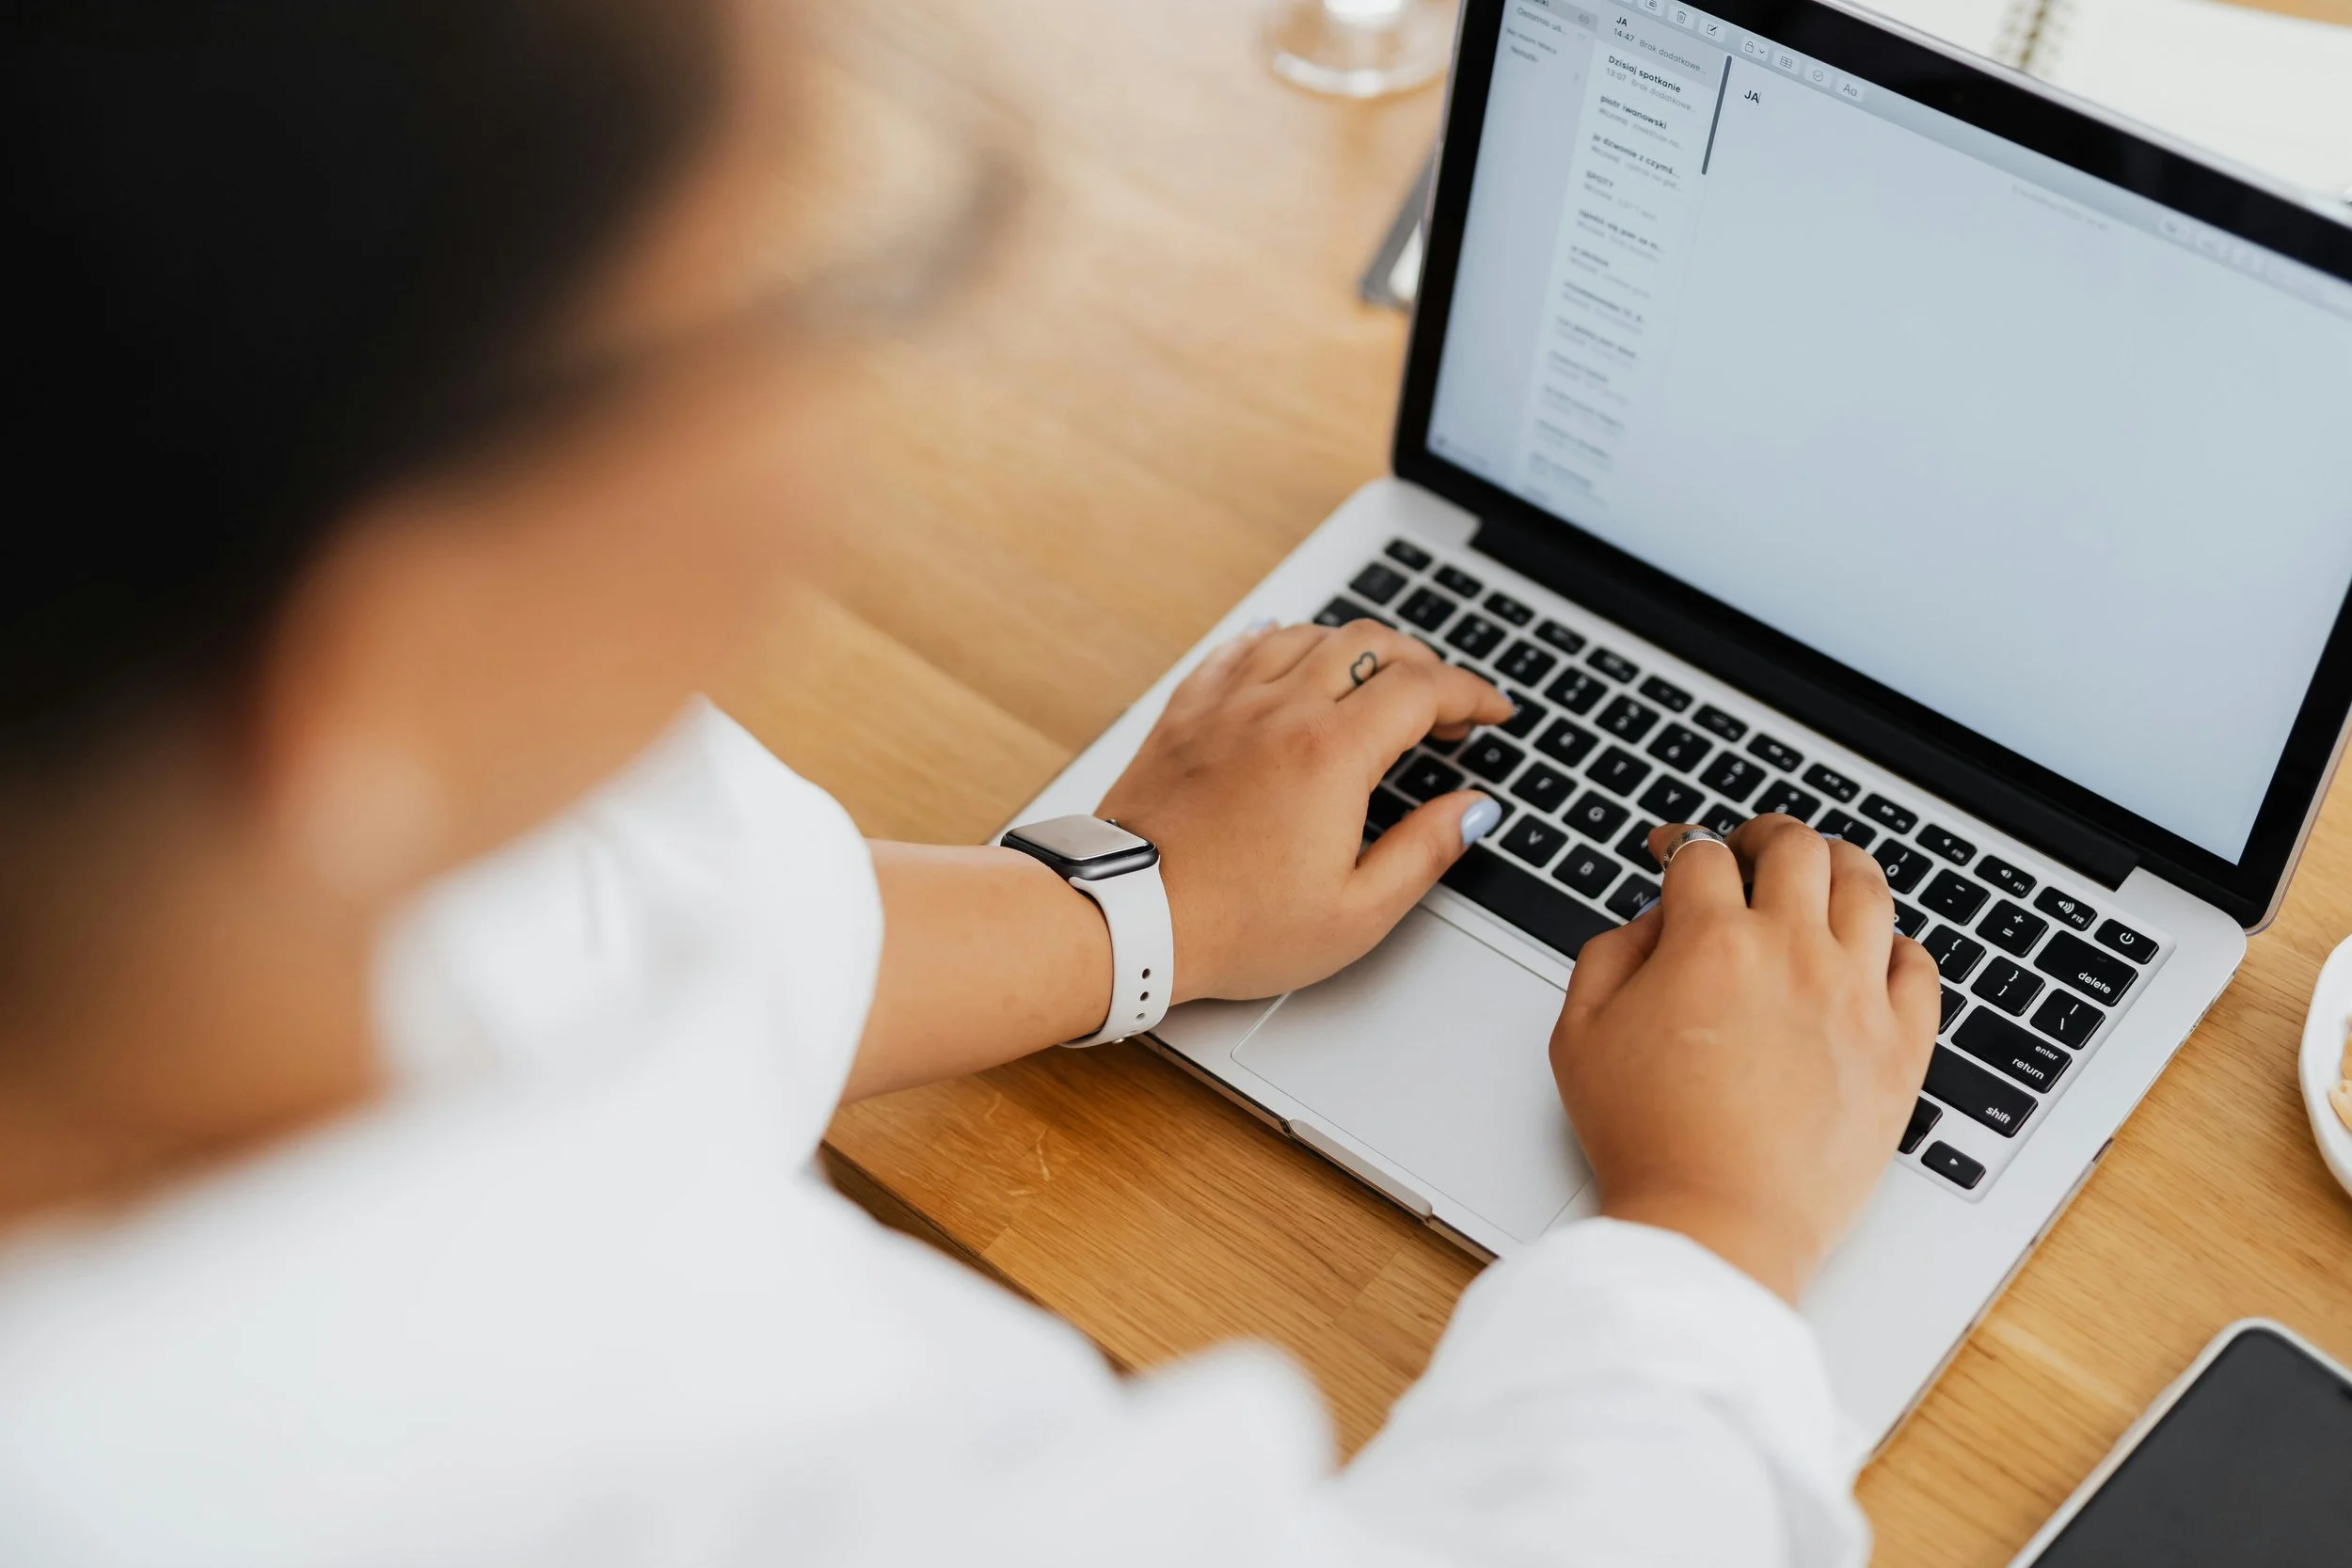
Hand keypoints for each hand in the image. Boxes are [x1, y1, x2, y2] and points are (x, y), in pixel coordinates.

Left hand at [1097, 619, 1514, 1003]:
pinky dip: (1280, 642)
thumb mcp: (1356, 913)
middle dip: (1422, 664)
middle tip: (1442, 705)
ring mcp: (1228, 704)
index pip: (1424, 689)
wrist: (1127, 917)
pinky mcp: (1185, 712)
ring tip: (1376, 682)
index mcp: (1332, 753)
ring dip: (1355, 648)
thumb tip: (1472, 810)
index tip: (1492, 711)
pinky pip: (1240, 648)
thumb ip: (1426, 852)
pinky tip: (1289, 654)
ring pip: (1307, 635)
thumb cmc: (1235, 927)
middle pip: (1370, 644)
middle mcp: (1281, 710)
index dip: (1472, 693)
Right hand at [1550, 816, 1939, 1302]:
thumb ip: (1609, 953)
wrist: (1715, 1225)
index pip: (1704, 854)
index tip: (1674, 856)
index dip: (1681, 844)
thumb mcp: (1579, 1034)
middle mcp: (1794, 953)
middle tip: (1750, 849)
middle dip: (1765, 835)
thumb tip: (1653, 920)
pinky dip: (1896, 946)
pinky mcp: (1901, 1049)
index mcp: (1712, 942)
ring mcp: (1857, 998)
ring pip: (1868, 886)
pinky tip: (1871, 953)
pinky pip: (1919, 967)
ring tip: (1820, 876)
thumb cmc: (1646, 1140)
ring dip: (1838, 866)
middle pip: (1797, 847)